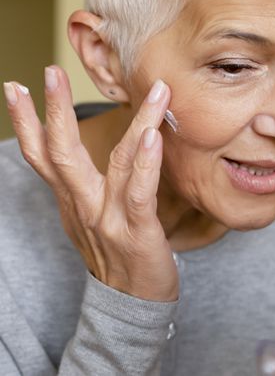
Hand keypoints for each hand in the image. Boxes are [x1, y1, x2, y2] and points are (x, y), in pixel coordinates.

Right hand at [3, 66, 178, 301]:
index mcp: (71, 199)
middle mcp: (83, 205)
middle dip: (53, 112)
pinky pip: (139, 193)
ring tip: (155, 90)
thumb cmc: (114, 254)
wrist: (130, 304)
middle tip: (50, 73)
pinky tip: (153, 137)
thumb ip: (83, 186)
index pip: (42, 156)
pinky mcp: (137, 231)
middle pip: (62, 154)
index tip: (17, 88)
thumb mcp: (88, 217)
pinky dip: (145, 163)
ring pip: (116, 162)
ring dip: (137, 123)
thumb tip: (76, 156)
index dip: (27, 123)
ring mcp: (109, 218)